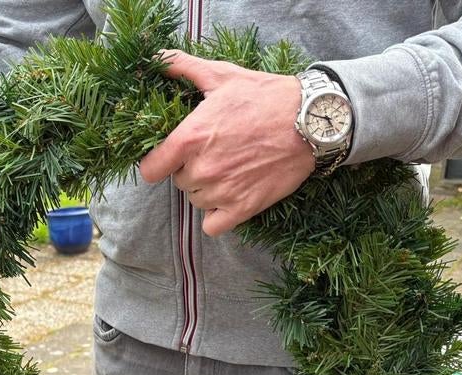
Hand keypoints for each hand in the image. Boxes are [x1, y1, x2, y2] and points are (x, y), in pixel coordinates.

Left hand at [139, 49, 314, 236]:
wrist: (309, 121)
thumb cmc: (266, 96)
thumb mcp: (223, 75)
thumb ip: (184, 68)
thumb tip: (158, 60)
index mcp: (190, 138)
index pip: (151, 169)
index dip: (157, 163)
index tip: (167, 159)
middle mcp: (202, 169)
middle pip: (179, 182)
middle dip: (191, 169)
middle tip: (214, 153)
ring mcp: (222, 192)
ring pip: (197, 201)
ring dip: (206, 190)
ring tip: (228, 169)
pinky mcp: (243, 209)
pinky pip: (213, 226)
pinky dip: (217, 216)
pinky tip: (229, 197)